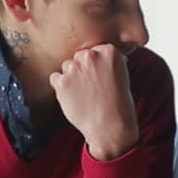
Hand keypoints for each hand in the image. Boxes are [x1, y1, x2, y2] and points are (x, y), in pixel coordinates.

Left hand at [50, 44, 138, 160]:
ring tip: (84, 94)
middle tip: (91, 87)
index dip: (97, 65)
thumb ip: (107, 63)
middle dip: (83, 69)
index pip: (96, 50)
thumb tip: (96, 57)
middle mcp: (91, 56)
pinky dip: (61, 87)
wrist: (111, 127)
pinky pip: (56, 78)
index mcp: (109, 52)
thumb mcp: (122, 76)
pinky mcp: (61, 82)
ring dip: (72, 77)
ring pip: (67, 66)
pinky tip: (74, 98)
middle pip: (80, 56)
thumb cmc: (119, 105)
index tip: (100, 77)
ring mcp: (74, 68)